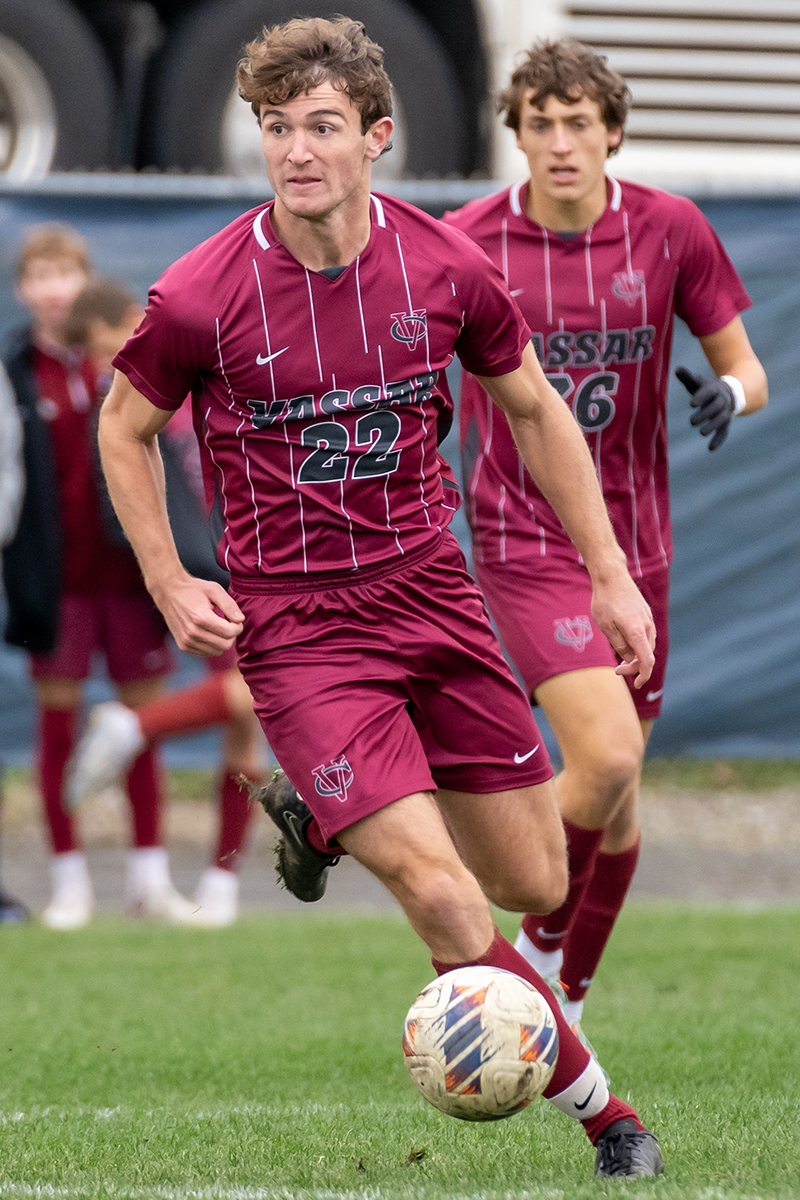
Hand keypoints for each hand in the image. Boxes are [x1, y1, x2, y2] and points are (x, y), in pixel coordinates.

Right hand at [150, 571, 243, 656]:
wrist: (169, 593)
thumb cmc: (194, 589)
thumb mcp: (214, 589)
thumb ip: (229, 604)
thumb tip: (240, 619)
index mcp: (201, 618)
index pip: (230, 633)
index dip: (238, 626)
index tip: (235, 618)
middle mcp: (193, 632)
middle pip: (225, 645)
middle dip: (232, 635)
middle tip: (228, 623)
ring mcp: (187, 641)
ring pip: (217, 651)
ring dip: (222, 640)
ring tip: (218, 626)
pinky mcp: (184, 646)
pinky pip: (207, 653)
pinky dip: (212, 645)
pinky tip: (209, 632)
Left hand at [590, 569, 655, 688]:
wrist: (612, 575)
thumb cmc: (605, 601)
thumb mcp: (605, 627)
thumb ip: (618, 645)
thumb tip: (628, 659)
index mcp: (637, 631)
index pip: (647, 661)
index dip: (643, 675)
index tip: (636, 684)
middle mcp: (647, 626)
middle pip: (647, 654)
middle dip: (634, 666)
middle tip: (616, 668)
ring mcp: (648, 619)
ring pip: (647, 645)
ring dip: (636, 654)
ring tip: (618, 655)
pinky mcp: (645, 614)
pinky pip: (645, 635)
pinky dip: (638, 643)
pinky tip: (623, 640)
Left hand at [675, 366, 733, 450]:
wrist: (729, 394)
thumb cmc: (707, 389)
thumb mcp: (698, 383)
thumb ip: (688, 377)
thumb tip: (677, 369)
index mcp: (714, 389)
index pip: (708, 392)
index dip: (701, 397)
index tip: (691, 404)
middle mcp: (721, 400)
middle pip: (715, 407)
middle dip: (705, 414)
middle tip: (692, 422)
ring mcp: (725, 412)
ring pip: (722, 419)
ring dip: (712, 426)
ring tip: (701, 433)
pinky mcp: (726, 423)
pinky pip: (724, 432)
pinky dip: (719, 440)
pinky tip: (711, 449)